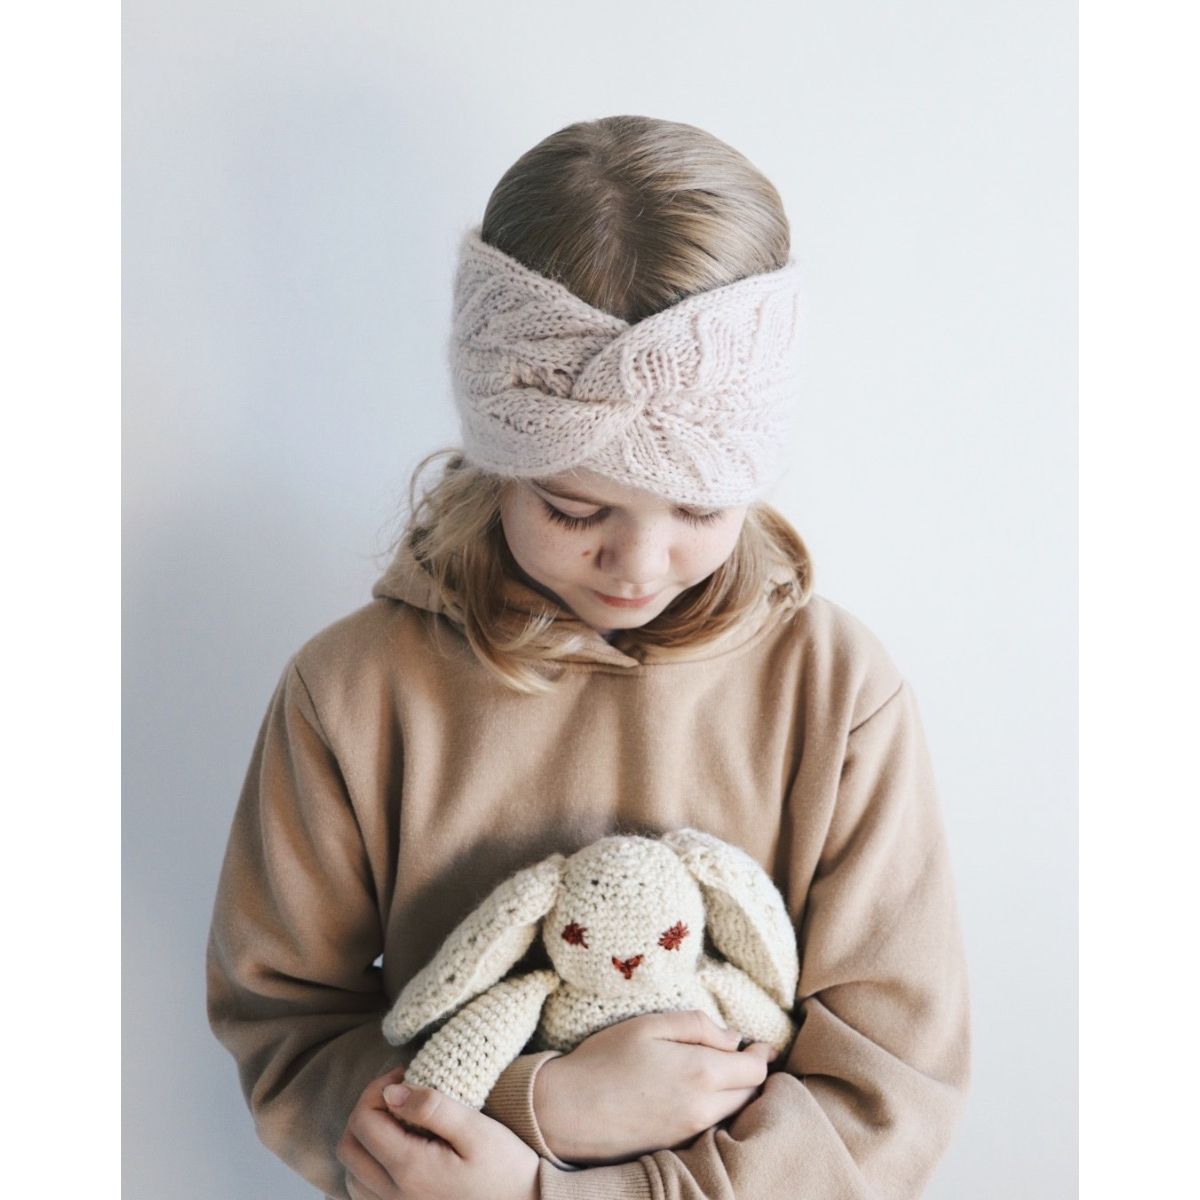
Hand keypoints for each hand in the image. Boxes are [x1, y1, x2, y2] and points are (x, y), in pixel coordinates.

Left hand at [338, 1068, 538, 1199]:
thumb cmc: (505, 1167)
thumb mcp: (476, 1129)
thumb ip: (432, 1107)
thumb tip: (392, 1092)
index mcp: (410, 1169)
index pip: (363, 1120)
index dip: (376, 1088)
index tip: (406, 1076)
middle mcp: (394, 1195)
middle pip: (349, 1145)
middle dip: (366, 1110)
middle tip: (398, 1093)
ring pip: (351, 1172)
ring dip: (364, 1139)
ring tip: (396, 1119)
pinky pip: (364, 1193)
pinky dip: (367, 1166)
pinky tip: (393, 1150)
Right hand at [534, 1011, 775, 1164]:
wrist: (566, 1112)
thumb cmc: (604, 1059)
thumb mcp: (649, 1025)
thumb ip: (697, 1026)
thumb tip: (733, 1038)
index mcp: (702, 1073)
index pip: (755, 1068)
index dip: (762, 1053)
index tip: (760, 1042)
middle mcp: (703, 1108)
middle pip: (750, 1093)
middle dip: (752, 1072)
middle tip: (744, 1053)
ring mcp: (690, 1132)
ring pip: (733, 1112)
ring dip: (736, 1092)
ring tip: (723, 1070)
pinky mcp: (675, 1145)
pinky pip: (711, 1125)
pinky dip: (717, 1108)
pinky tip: (698, 1092)